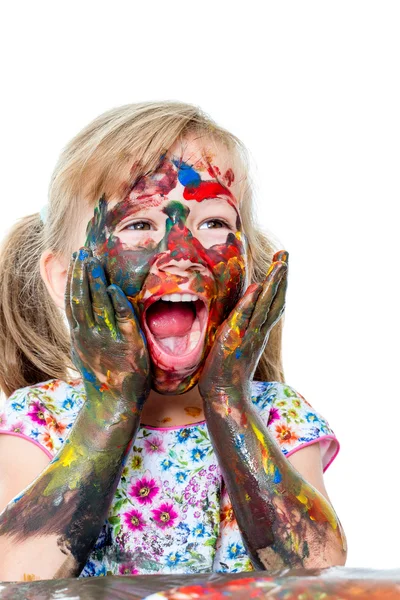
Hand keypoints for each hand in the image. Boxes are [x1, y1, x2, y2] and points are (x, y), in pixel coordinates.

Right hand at [65, 247, 149, 403]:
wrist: (113, 405)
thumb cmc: (102, 378)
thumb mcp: (84, 352)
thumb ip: (83, 332)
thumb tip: (80, 316)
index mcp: (79, 335)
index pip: (73, 301)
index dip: (73, 279)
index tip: (76, 260)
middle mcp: (90, 335)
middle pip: (82, 299)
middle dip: (82, 275)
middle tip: (84, 254)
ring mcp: (108, 340)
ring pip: (98, 306)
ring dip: (96, 283)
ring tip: (96, 264)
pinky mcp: (128, 345)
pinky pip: (122, 320)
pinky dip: (117, 303)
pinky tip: (114, 289)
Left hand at [198, 251, 287, 399]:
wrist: (224, 394)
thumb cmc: (226, 369)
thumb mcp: (238, 343)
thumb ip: (244, 325)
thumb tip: (246, 307)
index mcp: (259, 332)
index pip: (273, 303)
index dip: (279, 283)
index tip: (282, 263)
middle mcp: (258, 331)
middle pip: (275, 300)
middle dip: (281, 277)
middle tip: (284, 254)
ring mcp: (249, 335)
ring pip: (265, 306)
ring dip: (273, 284)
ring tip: (280, 263)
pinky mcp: (234, 340)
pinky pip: (244, 319)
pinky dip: (251, 303)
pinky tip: (256, 287)